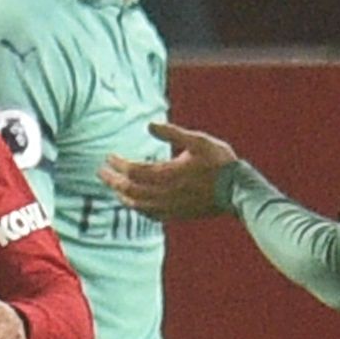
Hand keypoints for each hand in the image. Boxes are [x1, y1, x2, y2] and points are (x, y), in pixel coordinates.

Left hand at [104, 119, 245, 222]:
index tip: (108, 157)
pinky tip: (134, 203)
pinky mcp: (177, 214)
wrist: (239, 190)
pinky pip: (150, 214)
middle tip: (100, 172)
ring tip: (113, 187)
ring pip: (137, 204)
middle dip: (112, 180)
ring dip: (122, 195)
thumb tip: (149, 124)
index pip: (133, 170)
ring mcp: (170, 207)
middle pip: (129, 190)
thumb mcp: (198, 141)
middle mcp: (165, 193)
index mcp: (168, 174)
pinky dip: (137, 207)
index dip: (118, 164)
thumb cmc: (220, 163)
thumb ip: (172, 133)